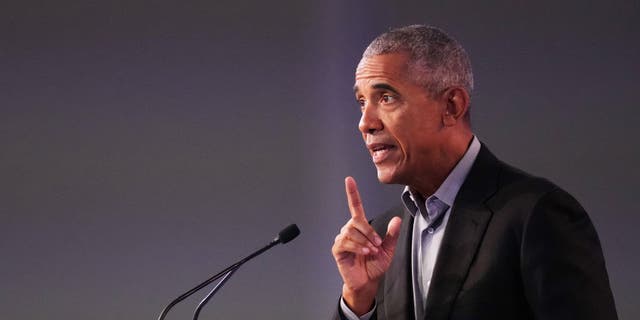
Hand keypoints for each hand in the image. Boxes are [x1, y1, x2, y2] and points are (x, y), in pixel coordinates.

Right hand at [332, 176, 401, 315]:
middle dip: (369, 233)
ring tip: (371, 252)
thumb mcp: (388, 249)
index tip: (349, 180)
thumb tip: (396, 219)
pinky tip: (364, 252)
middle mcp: (349, 230)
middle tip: (377, 245)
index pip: (355, 207)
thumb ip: (391, 234)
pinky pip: (346, 242)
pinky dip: (358, 247)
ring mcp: (342, 239)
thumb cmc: (374, 266)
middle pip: (357, 221)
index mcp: (360, 227)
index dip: (352, 193)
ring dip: (365, 242)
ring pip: (352, 232)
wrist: (367, 282)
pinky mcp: (337, 248)